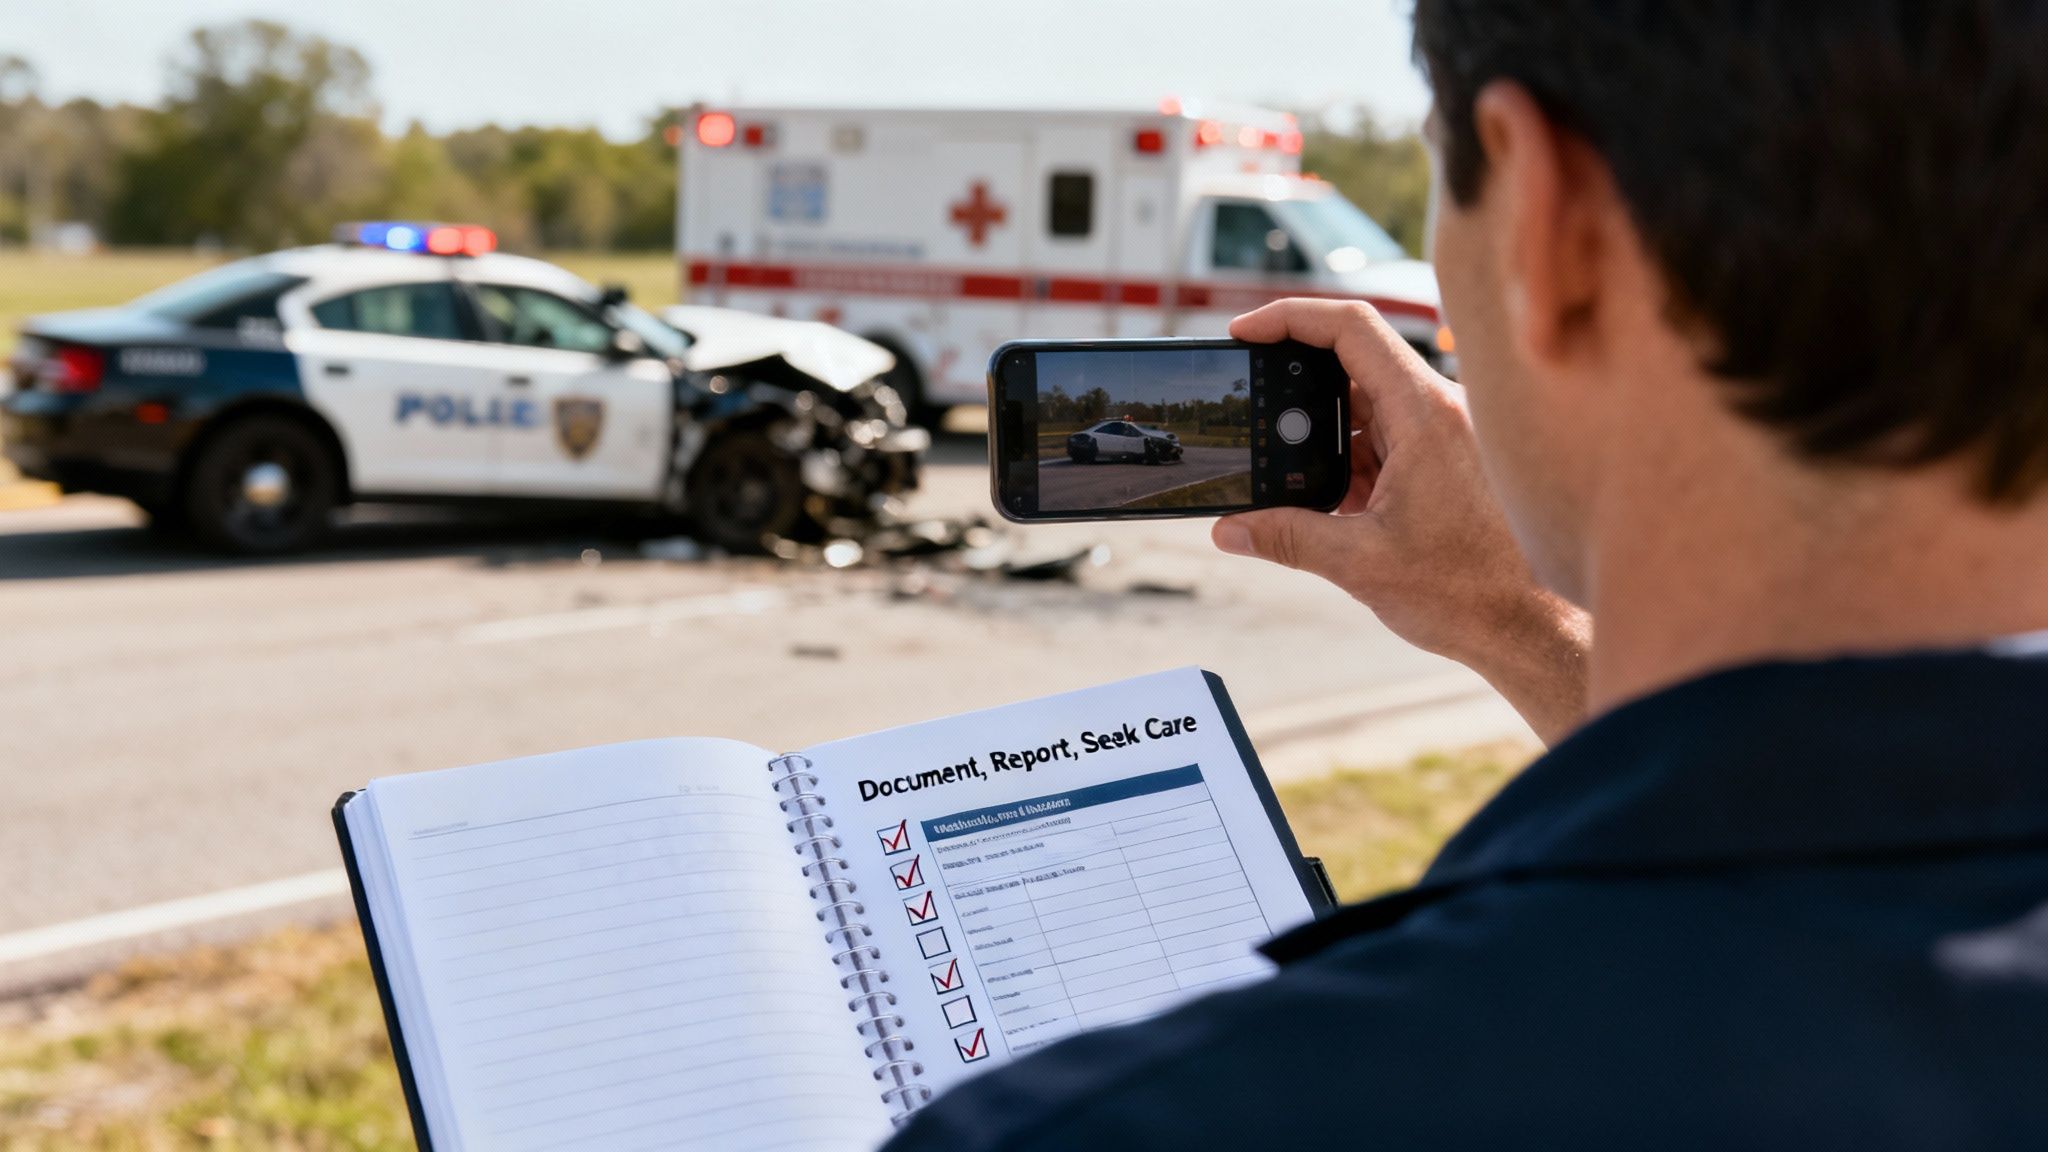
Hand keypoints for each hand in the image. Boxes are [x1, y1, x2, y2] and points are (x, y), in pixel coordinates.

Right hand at [1214, 300, 1589, 743]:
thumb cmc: (1470, 591)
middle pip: (1352, 364)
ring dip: (1323, 438)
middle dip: (1295, 391)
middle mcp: (1439, 410)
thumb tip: (1229, 531)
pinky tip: (1331, 505)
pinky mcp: (1446, 462)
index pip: (1351, 327)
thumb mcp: (1360, 564)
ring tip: (1290, 481)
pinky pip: (1386, 440)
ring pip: (1365, 407)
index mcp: (1424, 413)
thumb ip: (1287, 539)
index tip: (1244, 332)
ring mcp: (1445, 435)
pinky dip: (1350, 463)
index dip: (1290, 317)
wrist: (1534, 628)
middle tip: (1253, 418)